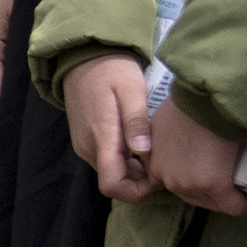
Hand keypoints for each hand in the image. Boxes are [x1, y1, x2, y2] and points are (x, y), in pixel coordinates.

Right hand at [61, 54, 154, 201]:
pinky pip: (106, 159)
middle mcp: (88, 148)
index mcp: (101, 138)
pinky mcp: (85, 139)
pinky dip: (124, 158)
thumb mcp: (131, 91)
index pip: (112, 185)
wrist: (84, 55)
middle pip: (114, 180)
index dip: (135, 191)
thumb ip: (137, 122)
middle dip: (139, 178)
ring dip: (133, 167)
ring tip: (151, 145)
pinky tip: (138, 139)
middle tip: (161, 157)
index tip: (156, 178)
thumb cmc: (112, 70)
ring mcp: (84, 144)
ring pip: (111, 171)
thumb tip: (143, 153)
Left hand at [148, 99, 246, 215]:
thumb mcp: (164, 122)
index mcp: (153, 163)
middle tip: (234, 186)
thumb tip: (183, 146)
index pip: (174, 183)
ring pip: (214, 203)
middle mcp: (166, 177)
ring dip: (231, 199)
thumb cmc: (191, 101)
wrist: (207, 96)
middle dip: (214, 194)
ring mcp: (187, 183)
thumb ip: (166, 142)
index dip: (196, 183)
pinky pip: (234, 205)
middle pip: (194, 196)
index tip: (214, 179)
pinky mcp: (213, 185)